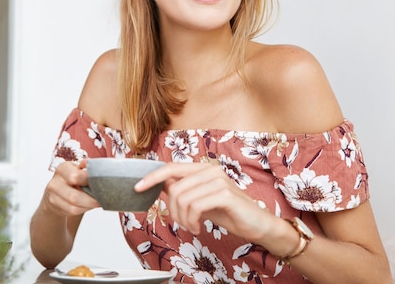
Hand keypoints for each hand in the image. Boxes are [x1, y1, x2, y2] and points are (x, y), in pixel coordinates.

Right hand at [42, 160, 98, 216]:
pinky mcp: (54, 207)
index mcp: (63, 168)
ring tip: (97, 203)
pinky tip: (88, 206)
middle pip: (74, 196)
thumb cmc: (71, 179)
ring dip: (88, 206)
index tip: (101, 184)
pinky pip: (71, 211)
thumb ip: (86, 167)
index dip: (90, 181)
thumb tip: (88, 163)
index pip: (75, 176)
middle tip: (102, 199)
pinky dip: (83, 210)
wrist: (56, 190)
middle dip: (91, 200)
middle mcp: (55, 182)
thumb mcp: (78, 169)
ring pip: (73, 207)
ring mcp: (52, 196)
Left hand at [135, 162, 276, 240]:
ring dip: (182, 219)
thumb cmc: (229, 212)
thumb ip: (183, 190)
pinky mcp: (225, 194)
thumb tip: (159, 184)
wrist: (257, 224)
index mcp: (203, 168)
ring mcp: (219, 180)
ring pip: (182, 198)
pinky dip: (192, 221)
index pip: (171, 168)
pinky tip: (198, 227)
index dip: (152, 177)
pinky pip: (195, 206)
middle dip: (171, 210)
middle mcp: (210, 170)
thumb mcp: (200, 201)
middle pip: (174, 187)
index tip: (137, 187)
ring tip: (191, 226)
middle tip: (181, 223)